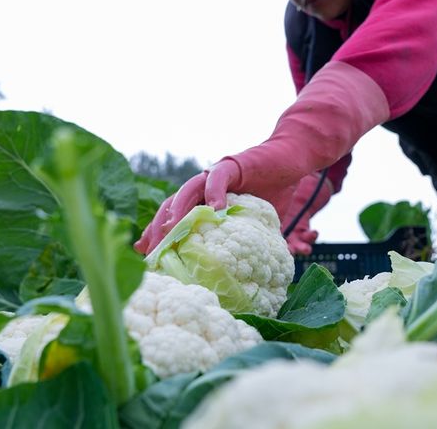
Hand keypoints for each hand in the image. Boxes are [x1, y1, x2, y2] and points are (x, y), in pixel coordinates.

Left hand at [135, 61, 388, 254]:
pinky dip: (214, 192)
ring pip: (187, 191)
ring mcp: (216, 176)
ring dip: (178, 209)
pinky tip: (214, 208)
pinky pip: (217, 178)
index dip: (159, 235)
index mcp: (205, 202)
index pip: (175, 219)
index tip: (144, 255)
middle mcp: (204, 187)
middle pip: (173, 206)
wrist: (292, 160)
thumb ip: (244, 242)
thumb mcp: (254, 224)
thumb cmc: (274, 192)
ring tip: (172, 229)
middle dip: (160, 227)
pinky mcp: (233, 165)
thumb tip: (245, 276)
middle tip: (150, 248)